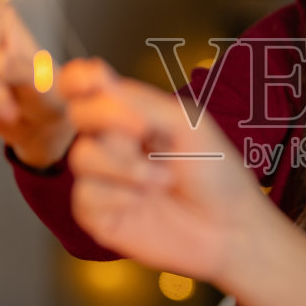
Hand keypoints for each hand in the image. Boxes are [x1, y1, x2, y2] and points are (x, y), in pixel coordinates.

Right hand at [56, 58, 264, 281]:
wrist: (229, 229)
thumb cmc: (217, 174)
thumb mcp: (188, 125)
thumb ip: (142, 102)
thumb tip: (97, 76)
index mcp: (131, 114)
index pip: (86, 86)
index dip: (76, 79)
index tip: (92, 81)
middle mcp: (112, 142)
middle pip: (79, 115)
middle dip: (108, 119)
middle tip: (142, 131)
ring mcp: (103, 178)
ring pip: (81, 157)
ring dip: (124, 167)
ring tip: (162, 181)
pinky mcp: (99, 214)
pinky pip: (85, 196)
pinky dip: (118, 198)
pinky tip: (143, 204)